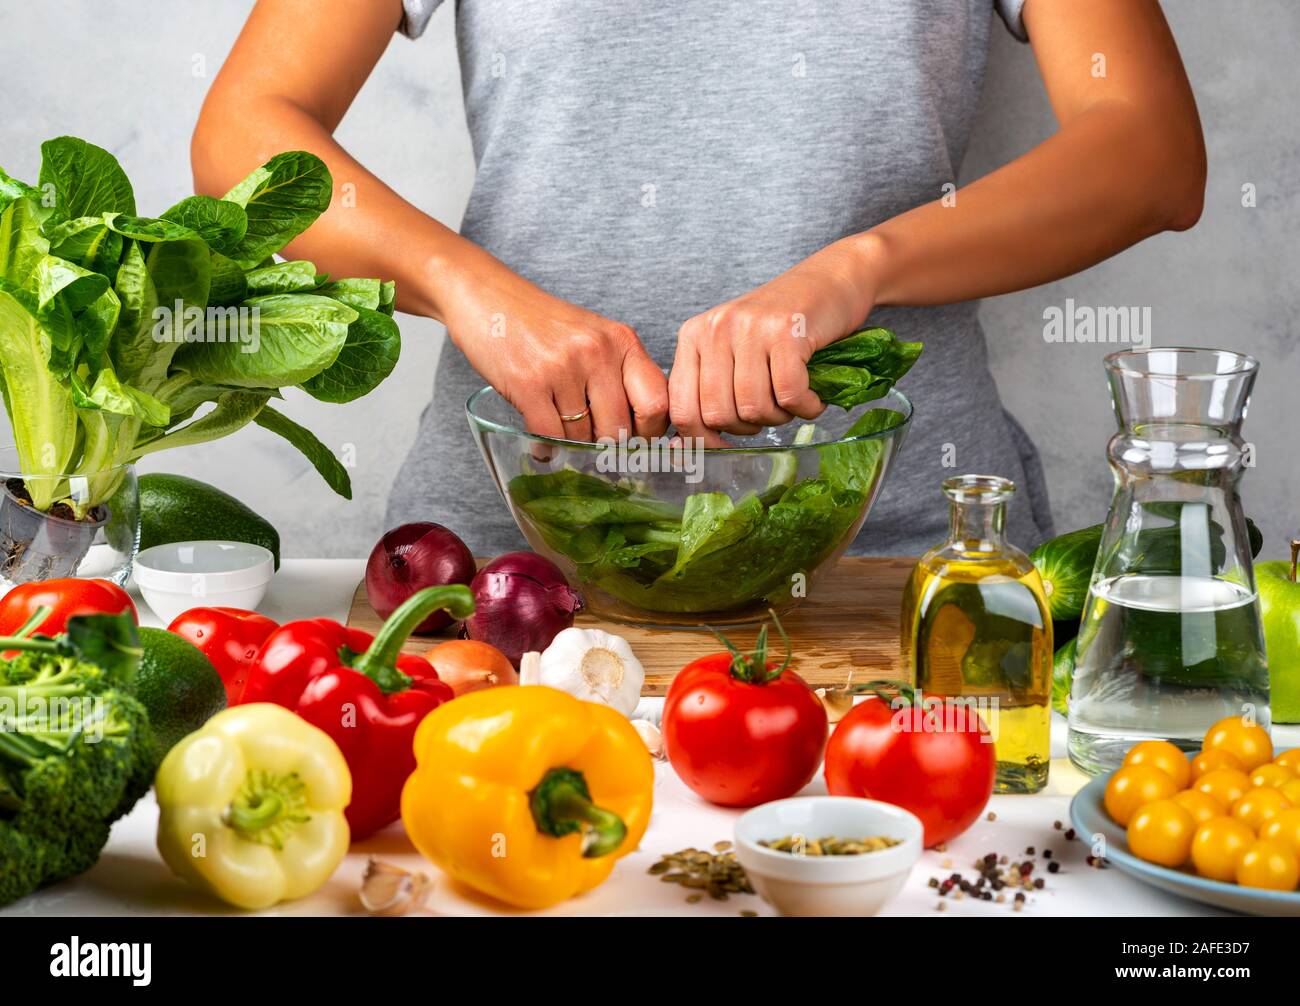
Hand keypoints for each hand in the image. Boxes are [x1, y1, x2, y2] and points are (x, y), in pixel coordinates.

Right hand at [436, 244, 667, 442]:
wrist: (488, 296)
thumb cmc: (542, 324)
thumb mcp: (594, 337)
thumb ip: (620, 375)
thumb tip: (640, 434)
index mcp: (622, 341)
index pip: (657, 403)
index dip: (649, 433)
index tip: (636, 441)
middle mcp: (597, 351)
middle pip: (618, 428)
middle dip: (605, 445)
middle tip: (592, 444)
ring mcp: (563, 367)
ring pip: (581, 436)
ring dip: (571, 443)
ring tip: (559, 427)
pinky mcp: (529, 383)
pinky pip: (549, 437)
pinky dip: (546, 449)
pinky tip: (543, 444)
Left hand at [670, 237, 878, 440]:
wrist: (831, 280)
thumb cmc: (782, 325)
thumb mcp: (734, 348)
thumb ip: (711, 386)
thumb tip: (691, 447)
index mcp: (693, 336)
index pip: (681, 408)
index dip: (703, 439)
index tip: (725, 446)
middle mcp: (715, 329)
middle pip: (719, 414)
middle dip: (748, 428)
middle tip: (771, 412)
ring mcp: (750, 328)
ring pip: (753, 407)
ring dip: (780, 417)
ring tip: (793, 401)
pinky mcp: (786, 331)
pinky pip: (789, 395)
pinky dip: (806, 407)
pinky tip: (813, 398)